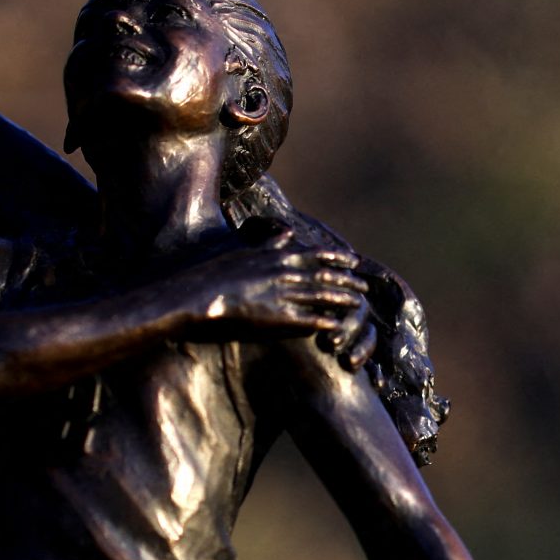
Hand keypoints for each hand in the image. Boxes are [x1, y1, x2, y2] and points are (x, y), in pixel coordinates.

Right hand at [192, 243, 377, 367]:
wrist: (195, 297)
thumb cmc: (214, 274)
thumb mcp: (244, 251)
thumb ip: (270, 243)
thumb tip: (288, 232)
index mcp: (277, 256)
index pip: (317, 254)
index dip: (338, 258)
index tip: (354, 261)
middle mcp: (285, 273)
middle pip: (326, 275)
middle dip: (347, 280)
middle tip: (364, 285)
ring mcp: (283, 295)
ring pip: (323, 296)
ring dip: (343, 299)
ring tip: (359, 304)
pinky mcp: (278, 317)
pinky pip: (311, 320)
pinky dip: (327, 322)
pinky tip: (339, 326)